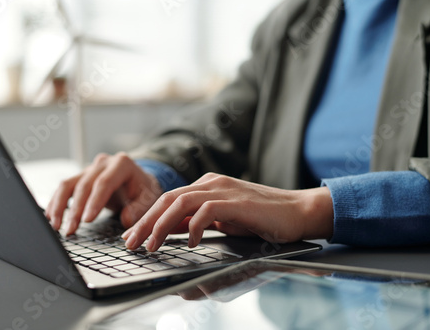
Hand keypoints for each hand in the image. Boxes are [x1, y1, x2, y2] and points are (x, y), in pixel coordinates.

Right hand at [45, 152, 162, 234]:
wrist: (140, 179)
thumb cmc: (144, 189)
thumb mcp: (149, 198)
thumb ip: (139, 208)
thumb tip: (126, 219)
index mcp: (121, 164)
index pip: (104, 182)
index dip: (94, 201)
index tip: (87, 220)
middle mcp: (103, 163)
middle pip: (84, 185)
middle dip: (75, 209)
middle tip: (70, 229)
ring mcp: (90, 168)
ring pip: (68, 184)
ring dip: (60, 206)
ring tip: (56, 226)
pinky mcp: (81, 177)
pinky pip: (65, 188)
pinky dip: (56, 203)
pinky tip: (51, 217)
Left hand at [122, 173, 333, 251]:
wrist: (298, 211)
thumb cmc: (262, 217)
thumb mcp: (225, 219)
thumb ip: (201, 221)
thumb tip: (176, 231)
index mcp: (207, 185)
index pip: (168, 200)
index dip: (148, 218)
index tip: (134, 237)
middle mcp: (211, 183)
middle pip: (167, 199)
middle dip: (145, 222)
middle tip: (131, 243)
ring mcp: (223, 190)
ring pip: (180, 202)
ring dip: (161, 225)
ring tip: (151, 245)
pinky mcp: (236, 201)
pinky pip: (205, 210)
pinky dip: (193, 227)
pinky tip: (190, 242)